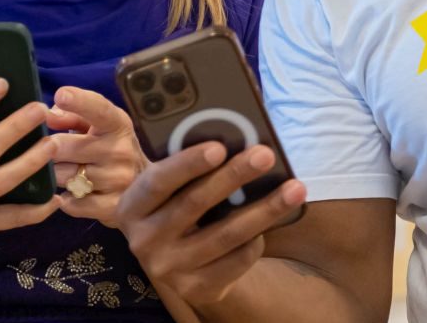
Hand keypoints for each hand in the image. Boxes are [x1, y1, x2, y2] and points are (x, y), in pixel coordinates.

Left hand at [46, 86, 146, 225]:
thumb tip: (48, 116)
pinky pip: (71, 204)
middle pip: (62, 147)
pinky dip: (66, 200)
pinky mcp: (112, 208)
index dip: (79, 101)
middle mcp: (121, 150)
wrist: (147, 190)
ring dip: (56, 176)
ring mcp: (118, 181)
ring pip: (62, 177)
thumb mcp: (96, 126)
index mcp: (117, 124)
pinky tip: (74, 193)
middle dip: (49, 150)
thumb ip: (70, 115)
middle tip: (51, 153)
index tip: (61, 94)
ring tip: (66, 173)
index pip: (99, 109)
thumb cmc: (110, 149)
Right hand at [113, 141, 305, 307]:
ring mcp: (169, 268)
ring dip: (264, 209)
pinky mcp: (195, 288)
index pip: (158, 181)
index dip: (187, 163)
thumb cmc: (174, 205)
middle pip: (195, 203)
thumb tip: (229, 137)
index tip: (219, 147)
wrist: (173, 260)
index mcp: (132, 207)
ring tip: (294, 188)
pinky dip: (256, 240)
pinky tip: (270, 224)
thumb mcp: (166, 188)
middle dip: (234, 176)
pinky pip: (236, 261)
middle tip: (265, 154)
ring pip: (225, 235)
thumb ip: (182, 165)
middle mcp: (144, 240)